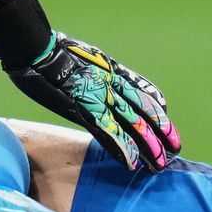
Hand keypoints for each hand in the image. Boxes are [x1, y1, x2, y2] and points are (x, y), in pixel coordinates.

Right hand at [8, 34, 180, 172]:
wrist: (36, 49)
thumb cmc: (47, 51)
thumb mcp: (79, 55)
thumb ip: (95, 66)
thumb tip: (100, 78)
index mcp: (109, 72)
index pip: (140, 93)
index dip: (155, 110)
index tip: (167, 124)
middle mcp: (110, 85)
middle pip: (141, 111)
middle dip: (159, 132)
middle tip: (175, 149)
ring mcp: (100, 97)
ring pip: (131, 122)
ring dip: (148, 144)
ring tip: (161, 162)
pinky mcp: (85, 108)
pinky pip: (108, 131)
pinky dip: (121, 147)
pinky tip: (133, 162)